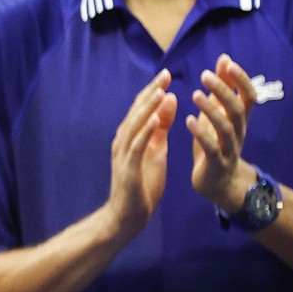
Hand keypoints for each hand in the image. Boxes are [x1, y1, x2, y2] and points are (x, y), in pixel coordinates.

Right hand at [103, 70, 175, 239]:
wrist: (128, 216)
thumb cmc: (142, 185)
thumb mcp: (156, 151)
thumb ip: (160, 127)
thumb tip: (169, 100)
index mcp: (131, 136)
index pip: (141, 108)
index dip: (153, 91)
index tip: (166, 75)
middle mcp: (123, 140)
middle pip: (137, 111)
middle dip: (151, 93)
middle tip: (165, 75)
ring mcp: (123, 153)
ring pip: (135, 124)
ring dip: (147, 107)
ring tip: (161, 92)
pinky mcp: (127, 168)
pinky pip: (136, 145)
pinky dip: (145, 131)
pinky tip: (155, 120)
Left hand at [189, 54, 256, 211]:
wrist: (219, 182)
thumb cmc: (217, 141)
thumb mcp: (219, 113)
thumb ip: (223, 88)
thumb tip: (225, 59)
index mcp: (239, 120)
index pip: (249, 97)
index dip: (241, 80)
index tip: (228, 63)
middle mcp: (238, 132)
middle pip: (237, 110)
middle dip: (223, 91)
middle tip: (205, 75)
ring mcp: (229, 149)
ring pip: (226, 128)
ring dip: (211, 110)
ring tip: (195, 94)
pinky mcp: (216, 164)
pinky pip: (211, 148)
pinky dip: (201, 133)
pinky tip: (188, 120)